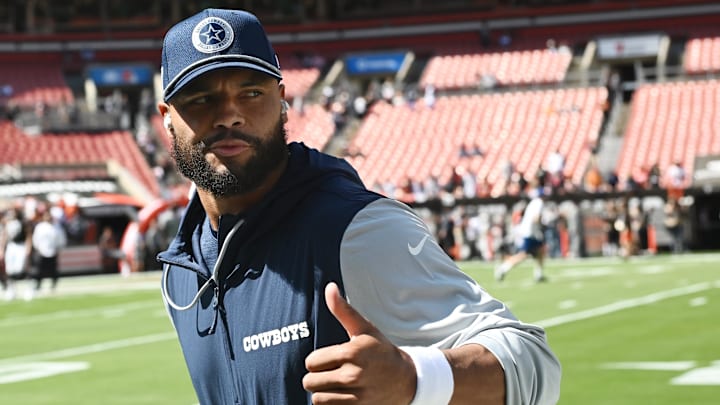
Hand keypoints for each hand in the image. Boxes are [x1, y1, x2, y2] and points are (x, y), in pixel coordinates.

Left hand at [303, 282, 416, 403]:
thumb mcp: (364, 329)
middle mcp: (353, 375)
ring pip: (317, 399)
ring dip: (323, 394)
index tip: (331, 360)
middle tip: (332, 374)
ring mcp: (356, 397)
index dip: (318, 360)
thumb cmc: (381, 351)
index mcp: (351, 352)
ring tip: (336, 386)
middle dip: (318, 377)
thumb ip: (343, 310)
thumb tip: (329, 287)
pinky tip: (342, 397)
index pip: (311, 362)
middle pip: (310, 382)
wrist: (407, 380)